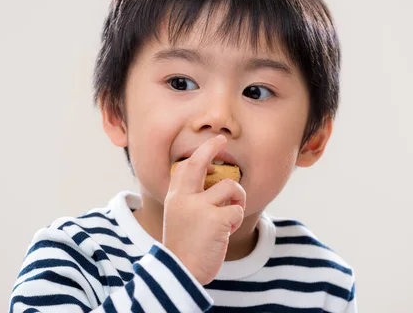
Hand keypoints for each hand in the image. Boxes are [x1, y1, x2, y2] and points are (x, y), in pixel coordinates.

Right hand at [162, 135, 245, 284]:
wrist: (181, 273)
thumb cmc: (184, 247)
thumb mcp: (180, 218)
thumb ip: (191, 199)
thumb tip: (215, 180)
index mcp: (175, 198)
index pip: (186, 166)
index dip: (201, 154)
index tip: (212, 148)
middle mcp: (184, 198)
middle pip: (200, 162)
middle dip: (212, 146)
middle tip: (222, 139)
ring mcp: (199, 207)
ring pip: (230, 186)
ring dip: (237, 198)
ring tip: (230, 214)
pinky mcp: (216, 219)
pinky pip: (237, 209)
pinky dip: (236, 220)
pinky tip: (226, 232)